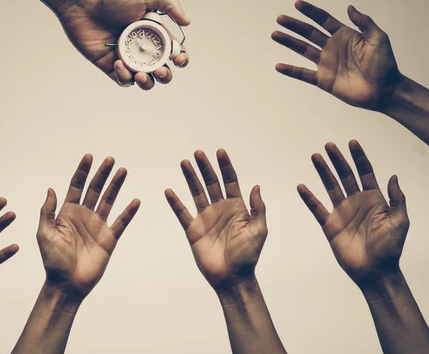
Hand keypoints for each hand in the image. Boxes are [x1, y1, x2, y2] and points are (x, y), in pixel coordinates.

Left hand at [37, 155, 139, 298]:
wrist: (67, 284)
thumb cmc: (53, 261)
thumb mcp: (44, 234)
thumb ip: (47, 211)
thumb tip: (51, 189)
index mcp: (67, 213)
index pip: (76, 186)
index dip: (82, 171)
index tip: (89, 157)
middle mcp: (84, 215)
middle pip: (95, 189)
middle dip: (101, 174)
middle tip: (109, 159)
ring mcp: (98, 226)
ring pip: (109, 200)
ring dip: (115, 185)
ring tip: (122, 170)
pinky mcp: (109, 238)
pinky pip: (121, 222)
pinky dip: (128, 212)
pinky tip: (135, 200)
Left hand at [58, 0, 189, 89]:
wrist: (84, 2)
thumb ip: (171, 5)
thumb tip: (187, 23)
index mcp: (153, 33)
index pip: (172, 52)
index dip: (180, 59)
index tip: (178, 59)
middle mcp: (141, 48)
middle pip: (160, 71)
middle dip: (165, 75)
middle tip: (159, 70)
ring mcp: (126, 58)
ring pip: (143, 80)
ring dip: (147, 82)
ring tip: (141, 74)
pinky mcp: (109, 65)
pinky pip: (122, 80)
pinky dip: (124, 77)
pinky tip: (119, 63)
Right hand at [165, 150, 266, 289]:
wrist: (232, 277)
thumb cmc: (248, 256)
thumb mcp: (259, 230)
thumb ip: (258, 208)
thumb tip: (256, 186)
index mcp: (236, 207)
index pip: (230, 181)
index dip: (225, 166)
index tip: (220, 152)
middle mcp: (220, 209)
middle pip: (211, 183)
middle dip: (205, 167)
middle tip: (198, 153)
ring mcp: (205, 218)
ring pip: (196, 192)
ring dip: (190, 178)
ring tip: (184, 162)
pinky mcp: (193, 230)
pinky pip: (182, 213)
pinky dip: (175, 202)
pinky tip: (169, 190)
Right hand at [272, 1, 401, 109]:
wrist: (384, 90)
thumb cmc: (385, 64)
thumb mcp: (379, 39)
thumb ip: (365, 23)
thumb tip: (349, 7)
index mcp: (344, 35)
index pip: (323, 20)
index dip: (311, 12)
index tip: (298, 4)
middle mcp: (332, 47)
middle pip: (309, 33)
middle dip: (294, 25)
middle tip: (280, 19)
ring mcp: (326, 64)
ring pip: (303, 50)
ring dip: (289, 42)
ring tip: (275, 34)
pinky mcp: (323, 80)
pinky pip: (303, 74)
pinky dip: (291, 70)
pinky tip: (279, 66)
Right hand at [298, 140, 408, 285]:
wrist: (375, 271)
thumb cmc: (390, 248)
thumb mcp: (400, 221)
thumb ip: (397, 199)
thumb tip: (392, 176)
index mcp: (374, 199)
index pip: (365, 172)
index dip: (359, 158)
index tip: (352, 143)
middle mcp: (356, 202)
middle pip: (345, 175)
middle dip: (338, 160)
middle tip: (329, 146)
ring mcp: (342, 212)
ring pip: (330, 186)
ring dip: (323, 171)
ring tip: (315, 157)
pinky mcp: (330, 224)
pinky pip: (317, 208)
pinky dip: (309, 197)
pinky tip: (302, 186)